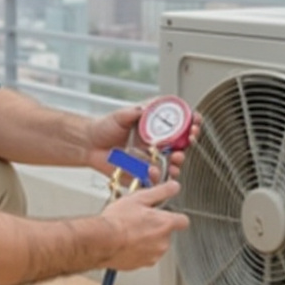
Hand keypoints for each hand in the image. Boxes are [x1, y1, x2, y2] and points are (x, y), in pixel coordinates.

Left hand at [85, 103, 202, 181]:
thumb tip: (145, 108)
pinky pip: (158, 176)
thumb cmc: (103, 128)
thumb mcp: (120, 115)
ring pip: (174, 160)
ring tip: (177, 157)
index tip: (194, 119)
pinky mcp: (145, 171)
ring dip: (180, 158)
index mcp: (154, 125)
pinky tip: (161, 171)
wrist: (89, 145)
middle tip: (191, 138)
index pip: (179, 121)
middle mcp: (156, 140)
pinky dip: (162, 175)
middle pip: (182, 141)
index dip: (190, 120)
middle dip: (190, 139)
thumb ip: (133, 112)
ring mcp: (152, 156)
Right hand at [99, 181, 189, 270]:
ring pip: (156, 245)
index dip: (174, 216)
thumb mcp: (139, 197)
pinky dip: (138, 250)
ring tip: (131, 231)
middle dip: (157, 227)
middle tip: (140, 219)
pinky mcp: (141, 265)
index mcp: (165, 224)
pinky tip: (127, 242)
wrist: (101, 242)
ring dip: (148, 239)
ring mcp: (153, 255)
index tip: (165, 213)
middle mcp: (163, 242)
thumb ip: (161, 191)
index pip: (183, 221)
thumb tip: (174, 187)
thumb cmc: (117, 221)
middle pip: (167, 233)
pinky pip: (145, 256)